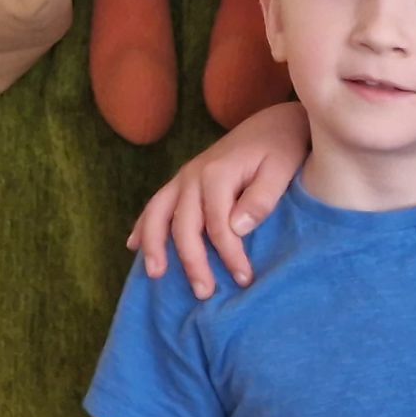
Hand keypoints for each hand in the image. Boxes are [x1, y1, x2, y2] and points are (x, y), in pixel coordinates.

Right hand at [125, 101, 310, 296]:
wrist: (273, 123)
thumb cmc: (281, 149)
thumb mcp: (280, 170)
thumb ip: (260, 199)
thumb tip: (237, 228)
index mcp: (218, 174)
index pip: (218, 226)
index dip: (229, 255)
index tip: (244, 278)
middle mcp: (193, 175)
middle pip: (184, 226)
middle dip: (192, 262)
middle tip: (204, 293)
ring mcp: (184, 177)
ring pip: (158, 214)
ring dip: (153, 245)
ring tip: (156, 275)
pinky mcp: (183, 180)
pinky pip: (155, 204)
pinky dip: (143, 225)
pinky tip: (134, 246)